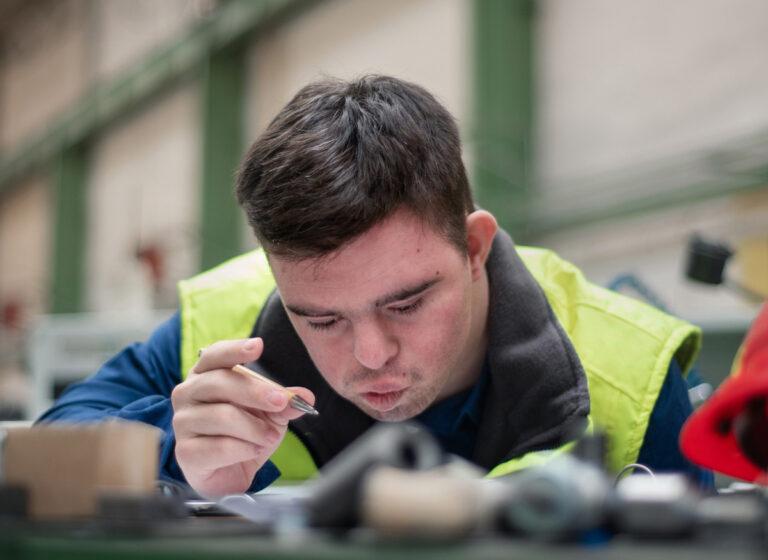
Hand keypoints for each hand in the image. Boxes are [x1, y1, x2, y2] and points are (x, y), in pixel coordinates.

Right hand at [171, 337, 314, 496]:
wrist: (229, 473)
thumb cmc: (245, 432)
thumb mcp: (270, 413)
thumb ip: (284, 402)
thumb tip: (305, 396)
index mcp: (205, 375)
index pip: (214, 355)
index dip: (235, 350)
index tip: (258, 346)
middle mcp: (187, 394)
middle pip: (219, 383)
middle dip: (255, 392)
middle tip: (279, 402)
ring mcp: (183, 422)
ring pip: (222, 416)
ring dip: (254, 428)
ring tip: (270, 437)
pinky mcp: (185, 452)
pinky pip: (220, 446)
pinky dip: (245, 449)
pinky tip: (253, 451)